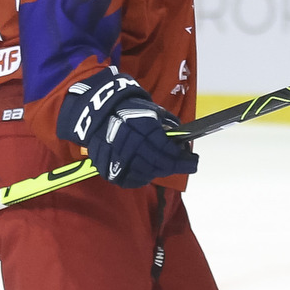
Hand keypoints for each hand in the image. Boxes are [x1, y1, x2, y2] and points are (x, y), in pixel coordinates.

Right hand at [55, 67, 198, 188]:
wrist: (97, 112)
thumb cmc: (129, 110)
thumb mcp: (152, 111)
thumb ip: (168, 125)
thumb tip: (183, 141)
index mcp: (142, 126)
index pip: (167, 150)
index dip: (182, 159)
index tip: (193, 162)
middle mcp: (130, 143)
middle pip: (158, 164)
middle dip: (173, 166)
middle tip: (182, 165)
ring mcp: (117, 157)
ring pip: (145, 174)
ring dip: (158, 172)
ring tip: (163, 166)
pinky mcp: (106, 167)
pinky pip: (128, 180)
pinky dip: (140, 178)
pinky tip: (146, 172)